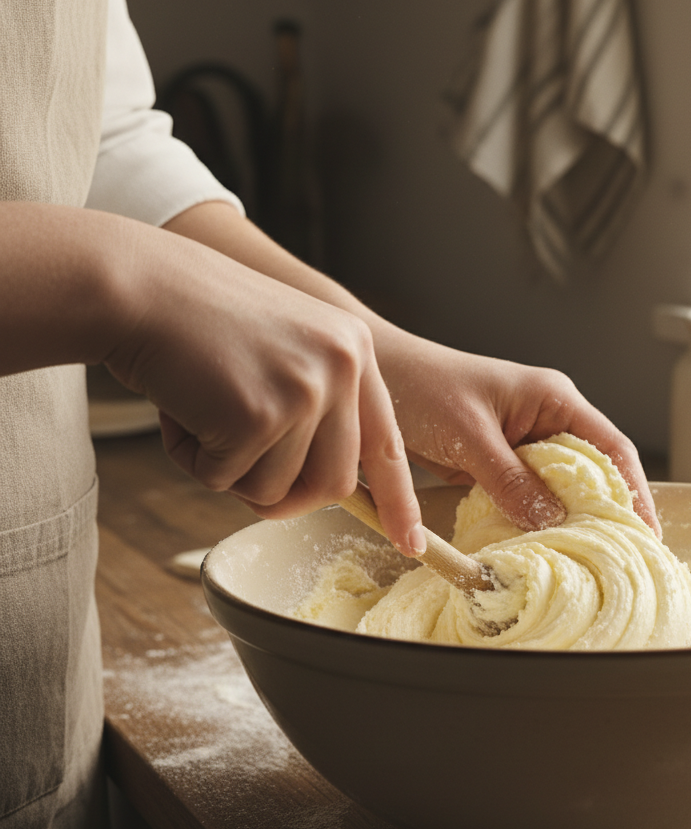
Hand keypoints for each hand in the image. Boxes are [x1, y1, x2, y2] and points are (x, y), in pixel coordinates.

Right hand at [103, 225, 425, 554]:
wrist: (139, 285)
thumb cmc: (201, 324)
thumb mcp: (285, 349)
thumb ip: (319, 406)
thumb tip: (334, 487)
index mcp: (354, 350)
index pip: (387, 443)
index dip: (398, 500)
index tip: (411, 543)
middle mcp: (342, 367)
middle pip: (335, 484)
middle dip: (284, 495)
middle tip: (235, 465)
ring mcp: (305, 390)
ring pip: (277, 489)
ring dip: (229, 470)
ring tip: (202, 413)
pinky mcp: (259, 413)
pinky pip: (226, 480)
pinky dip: (193, 459)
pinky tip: (179, 408)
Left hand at [375, 334, 660, 536]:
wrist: (376, 377)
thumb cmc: (423, 386)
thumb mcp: (470, 436)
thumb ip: (510, 479)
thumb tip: (552, 522)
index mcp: (553, 400)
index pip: (610, 449)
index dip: (633, 492)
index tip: (646, 534)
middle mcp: (546, 421)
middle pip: (591, 474)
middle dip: (605, 514)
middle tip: (617, 559)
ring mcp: (523, 445)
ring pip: (559, 491)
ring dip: (566, 523)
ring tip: (583, 562)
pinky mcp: (499, 465)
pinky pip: (527, 499)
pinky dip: (533, 523)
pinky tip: (537, 549)